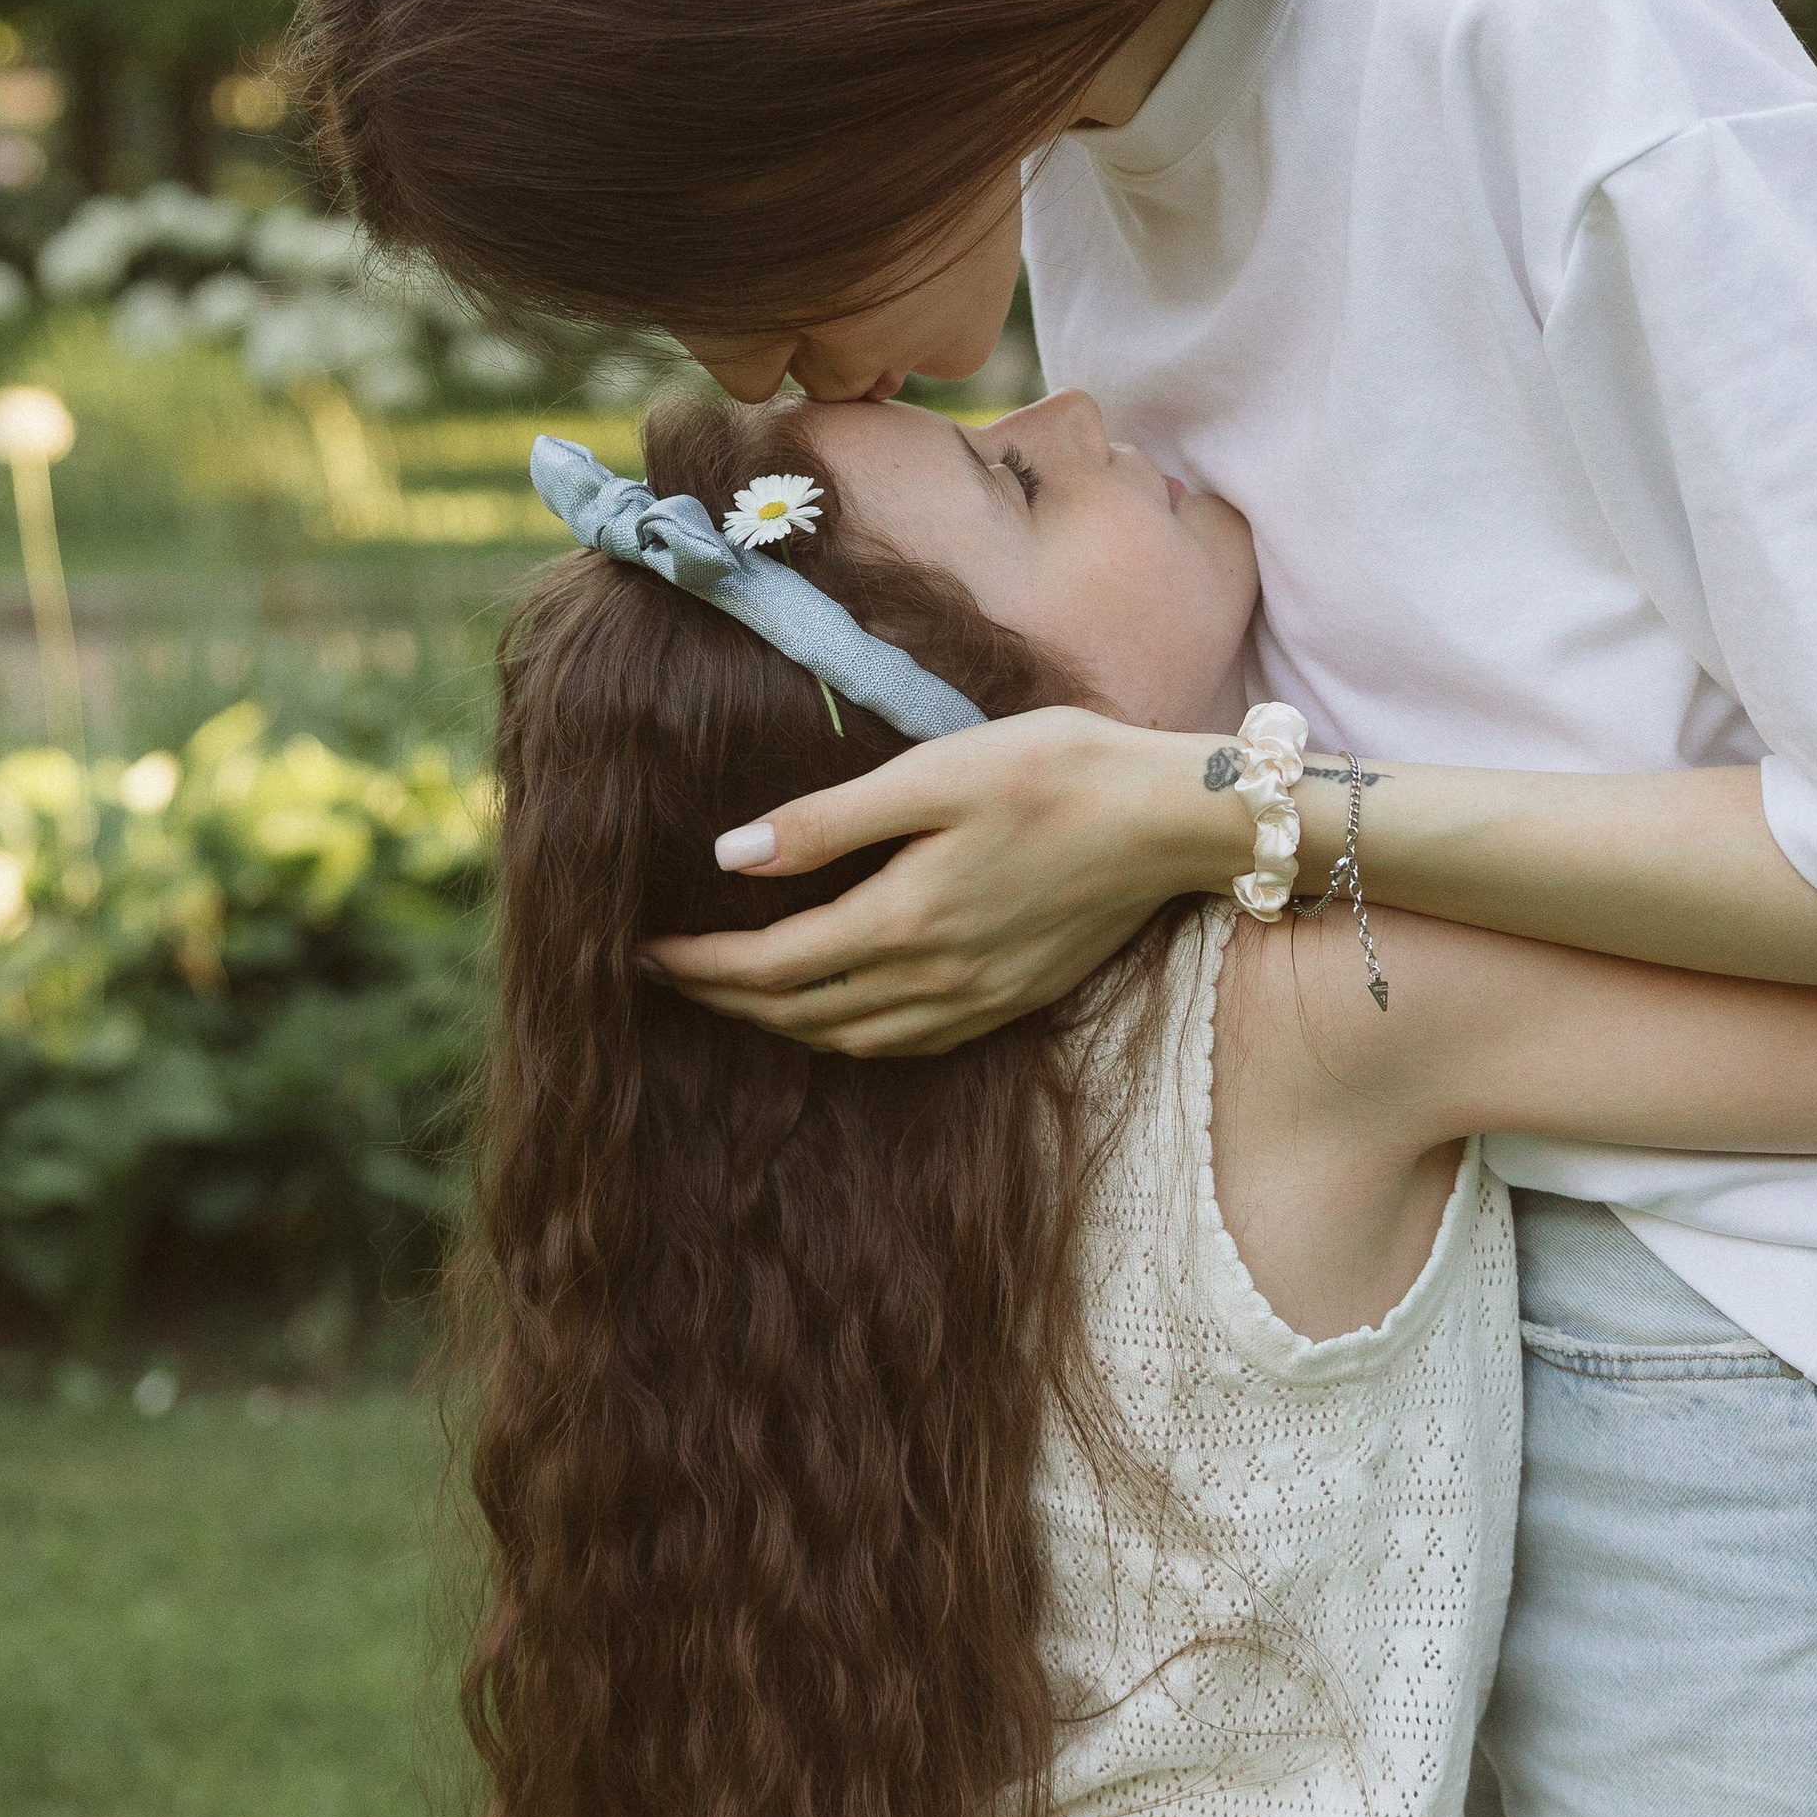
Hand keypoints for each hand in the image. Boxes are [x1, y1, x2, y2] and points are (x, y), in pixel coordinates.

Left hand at [649, 705, 1233, 1056]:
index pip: (771, 964)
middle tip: (665, 975)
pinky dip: (847, 1035)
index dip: (700, 964)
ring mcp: (977, 1002)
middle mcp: (935, 981)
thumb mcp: (934, 775)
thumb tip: (730, 856)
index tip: (642, 950)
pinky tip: (835, 1012)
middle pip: (800, 1014)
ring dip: (781, 1024)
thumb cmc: (1057, 772)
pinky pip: (904, 1044)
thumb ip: (830, 822)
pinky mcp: (1011, 1002)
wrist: (1173, 821)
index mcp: (905, 921)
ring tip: (734, 995)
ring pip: (849, 1039)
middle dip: (724, 1000)